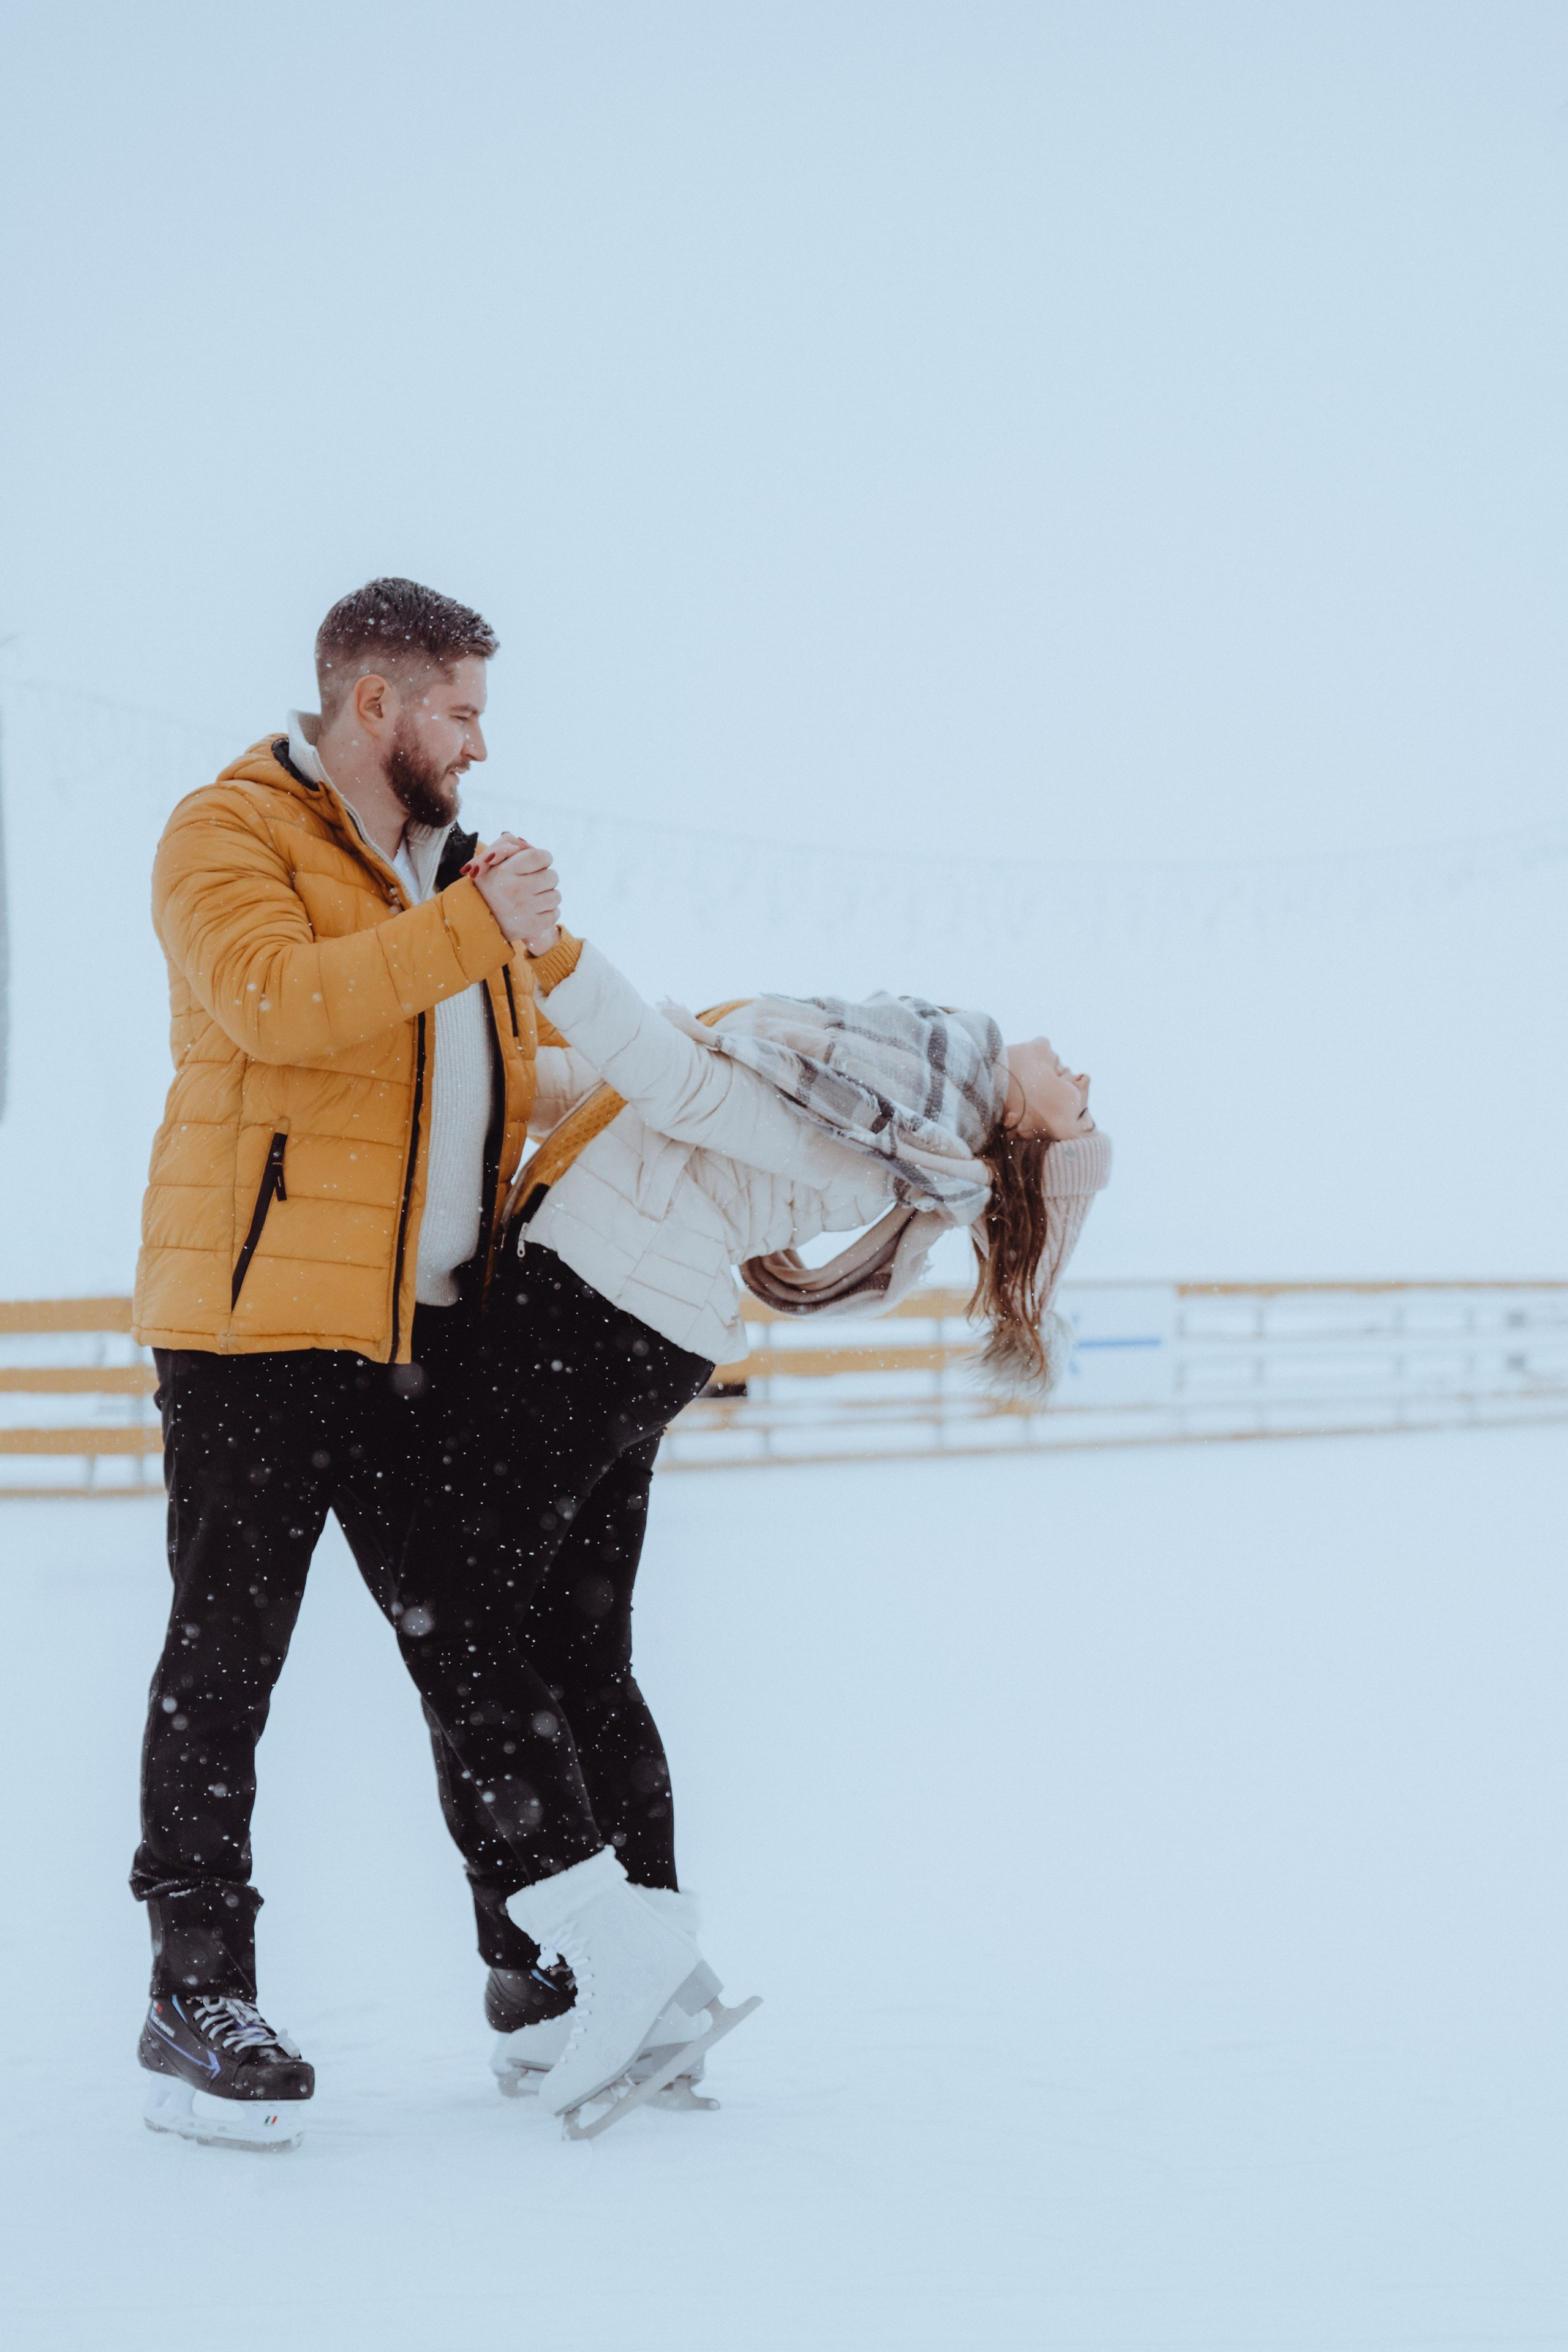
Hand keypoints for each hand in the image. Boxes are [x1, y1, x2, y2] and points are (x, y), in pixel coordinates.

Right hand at [466, 835, 560, 953]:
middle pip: (552, 876)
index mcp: (505, 871)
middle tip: (532, 882)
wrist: (477, 919)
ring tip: (531, 897)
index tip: (535, 864)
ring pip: (556, 896)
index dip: (543, 858)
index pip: (542, 856)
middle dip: (544, 877)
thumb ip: (507, 844)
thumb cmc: (490, 883)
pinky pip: (555, 914)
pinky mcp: (531, 927)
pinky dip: (547, 912)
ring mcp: (524, 910)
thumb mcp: (489, 860)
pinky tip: (533, 910)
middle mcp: (514, 890)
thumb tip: (527, 845)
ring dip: (547, 895)